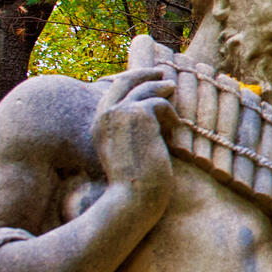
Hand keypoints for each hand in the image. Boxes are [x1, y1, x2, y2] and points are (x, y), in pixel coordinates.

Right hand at [91, 68, 178, 208]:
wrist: (132, 199)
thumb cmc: (133, 185)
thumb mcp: (127, 153)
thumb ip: (130, 132)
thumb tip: (149, 113)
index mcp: (98, 125)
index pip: (112, 92)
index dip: (130, 81)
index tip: (145, 78)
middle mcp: (104, 116)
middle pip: (125, 81)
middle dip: (144, 74)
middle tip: (160, 72)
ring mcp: (119, 112)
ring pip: (145, 89)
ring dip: (161, 89)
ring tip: (172, 90)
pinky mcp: (137, 113)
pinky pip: (160, 103)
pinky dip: (170, 115)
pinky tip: (173, 130)